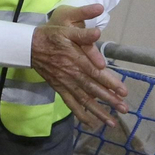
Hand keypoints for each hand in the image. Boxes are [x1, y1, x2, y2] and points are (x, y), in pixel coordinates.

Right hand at [31, 6, 129, 128]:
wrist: (30, 46)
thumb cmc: (51, 37)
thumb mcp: (66, 30)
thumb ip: (83, 34)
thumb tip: (98, 32)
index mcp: (76, 59)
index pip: (96, 73)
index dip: (110, 83)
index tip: (124, 91)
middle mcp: (72, 74)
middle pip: (93, 89)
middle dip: (110, 100)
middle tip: (124, 109)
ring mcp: (65, 83)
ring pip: (84, 100)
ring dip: (98, 111)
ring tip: (112, 122)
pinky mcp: (59, 88)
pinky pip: (70, 104)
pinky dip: (80, 114)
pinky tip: (90, 123)